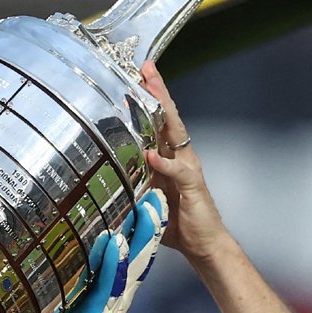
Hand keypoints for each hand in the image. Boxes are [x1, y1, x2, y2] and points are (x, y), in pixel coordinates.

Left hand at [24, 189, 167, 312]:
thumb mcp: (57, 299)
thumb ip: (57, 275)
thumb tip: (36, 248)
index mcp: (104, 285)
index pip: (123, 249)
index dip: (133, 225)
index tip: (140, 199)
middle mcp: (112, 288)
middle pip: (135, 249)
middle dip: (146, 223)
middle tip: (154, 194)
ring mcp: (108, 298)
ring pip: (130, 261)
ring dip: (140, 235)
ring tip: (148, 208)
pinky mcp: (98, 310)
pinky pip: (109, 282)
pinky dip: (113, 262)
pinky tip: (117, 243)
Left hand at [140, 61, 230, 264]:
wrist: (204, 245)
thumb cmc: (175, 220)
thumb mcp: (146, 195)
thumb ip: (133, 179)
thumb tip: (107, 168)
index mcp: (170, 156)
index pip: (159, 120)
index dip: (150, 97)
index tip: (138, 75)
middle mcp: (181, 156)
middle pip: (169, 117)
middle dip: (157, 91)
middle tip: (146, 67)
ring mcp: (188, 168)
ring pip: (176, 132)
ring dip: (163, 110)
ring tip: (152, 90)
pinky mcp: (193, 186)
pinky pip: (177, 170)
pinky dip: (164, 162)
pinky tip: (151, 154)